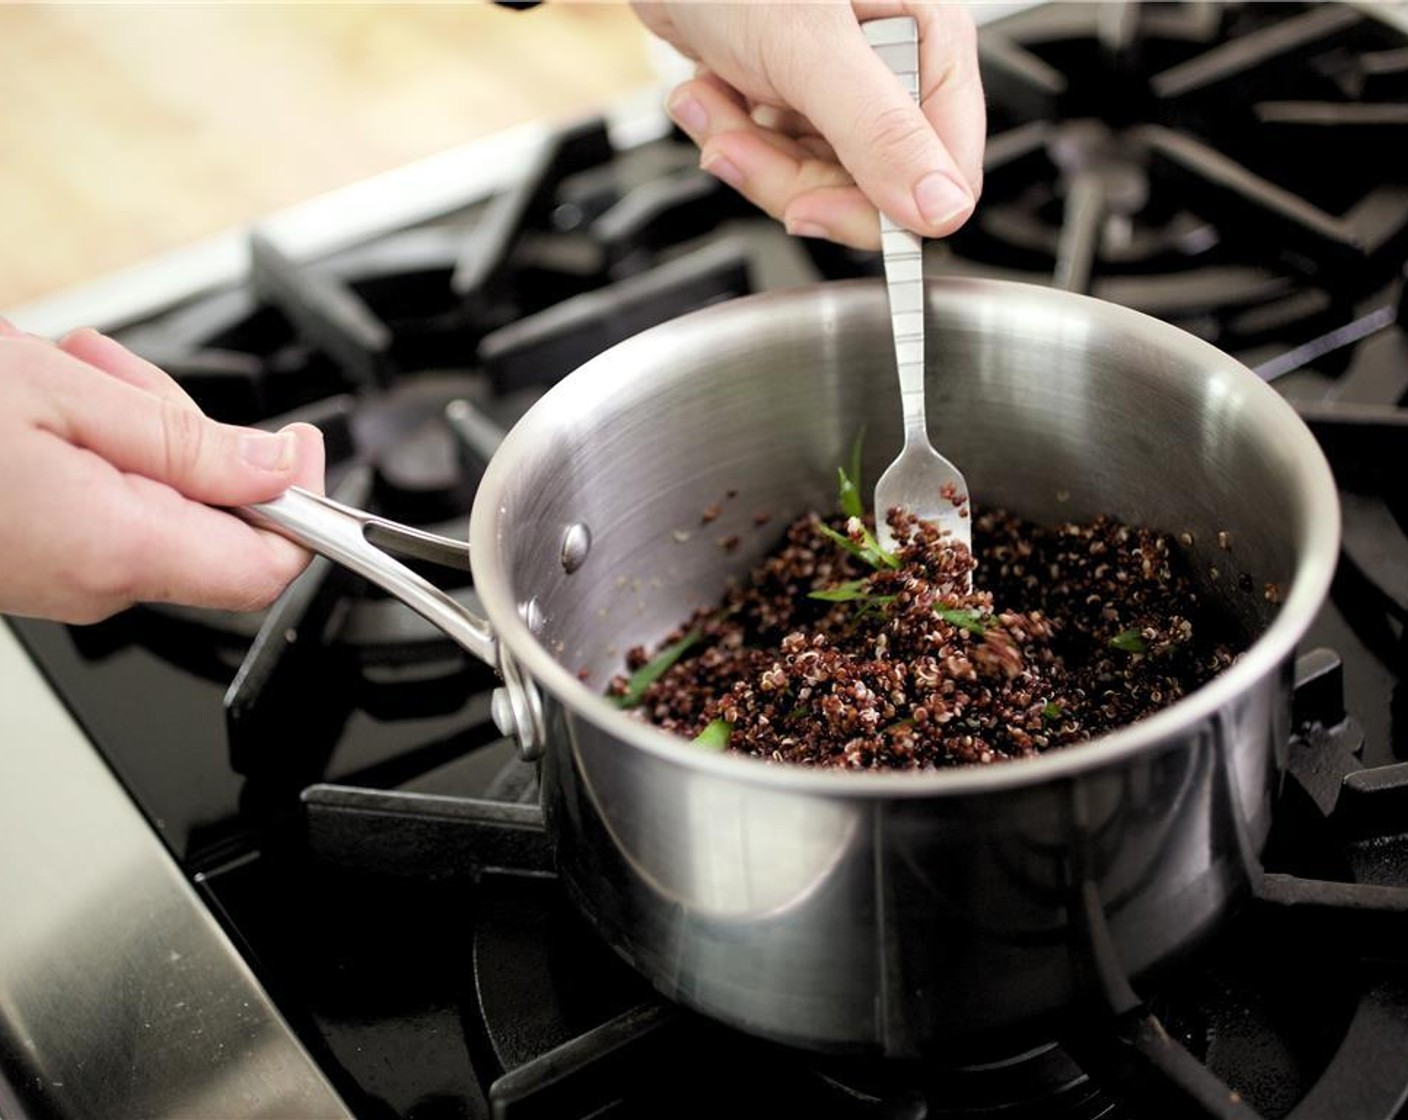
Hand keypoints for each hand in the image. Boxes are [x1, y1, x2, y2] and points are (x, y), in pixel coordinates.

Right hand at [0, 320, 324, 623]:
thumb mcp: (64, 394)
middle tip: (120, 376)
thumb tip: (276, 469)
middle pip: (215, 521)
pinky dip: (95, 451)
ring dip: (134, 430)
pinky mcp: (41, 566)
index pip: (267, 567)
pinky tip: (51, 407)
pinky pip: (108, 509)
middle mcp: (95, 584)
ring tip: (71, 376)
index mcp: (120, 549)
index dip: (301, 506)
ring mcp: (65, 581)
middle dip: (189, 435)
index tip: (297, 444)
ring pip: (160, 503)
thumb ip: (185, 441)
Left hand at [631, 2, 984, 249]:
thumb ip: (879, 131)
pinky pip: (777, 156)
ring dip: (749, 153)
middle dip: (789, 177)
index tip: (813, 209)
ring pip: (816, 178)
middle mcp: (894, 66)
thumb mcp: (810, 49)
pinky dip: (731, 135)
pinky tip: (706, 93)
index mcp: (929, 41)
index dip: (879, 210)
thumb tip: (940, 208)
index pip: (941, 171)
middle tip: (738, 147)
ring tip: (710, 101)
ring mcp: (843, 84)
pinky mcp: (795, 93)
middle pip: (869, 188)